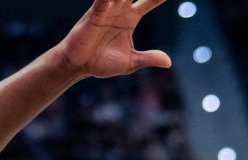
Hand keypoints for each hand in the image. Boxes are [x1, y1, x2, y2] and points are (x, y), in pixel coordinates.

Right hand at [55, 0, 171, 78]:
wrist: (79, 66)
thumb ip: (148, 58)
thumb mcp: (130, 62)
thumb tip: (168, 62)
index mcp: (131, 19)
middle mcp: (120, 10)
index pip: (150, 2)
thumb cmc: (102, 62)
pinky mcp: (94, 13)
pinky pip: (102, 0)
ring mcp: (107, 9)